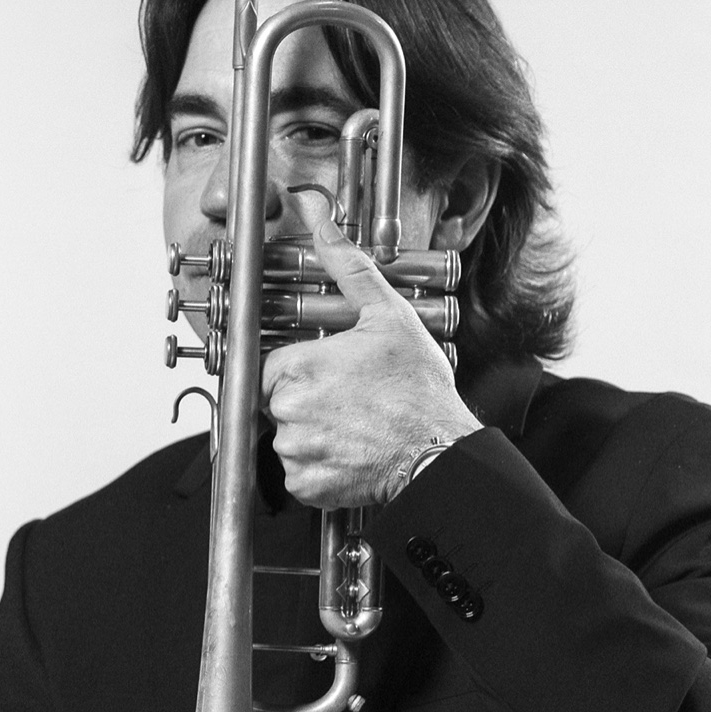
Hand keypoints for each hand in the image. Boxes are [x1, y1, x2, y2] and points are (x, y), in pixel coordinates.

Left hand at [261, 216, 480, 508]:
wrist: (439, 449)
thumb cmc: (418, 388)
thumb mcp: (388, 315)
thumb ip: (348, 269)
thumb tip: (322, 224)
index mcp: (296, 365)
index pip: (271, 367)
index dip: (299, 369)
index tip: (328, 376)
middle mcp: (288, 409)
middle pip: (277, 403)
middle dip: (307, 401)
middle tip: (349, 401)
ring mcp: (296, 451)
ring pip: (288, 439)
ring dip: (313, 434)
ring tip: (354, 427)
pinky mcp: (307, 487)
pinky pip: (300, 475)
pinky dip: (320, 468)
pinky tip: (352, 453)